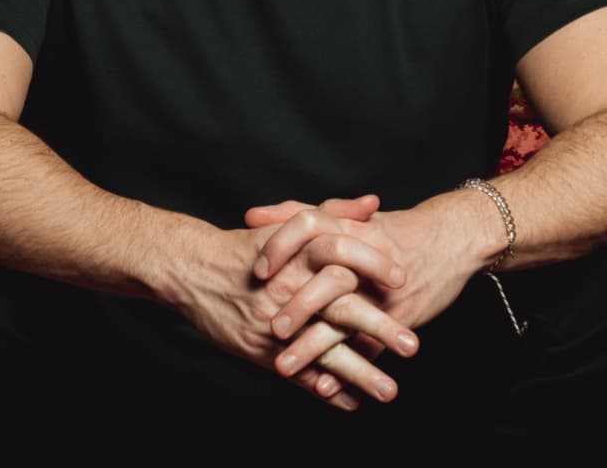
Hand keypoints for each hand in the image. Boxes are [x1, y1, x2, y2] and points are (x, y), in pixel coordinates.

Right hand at [163, 206, 409, 410]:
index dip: (373, 266)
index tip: (403, 280)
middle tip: (412, 345)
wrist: (194, 271)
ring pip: (324, 350)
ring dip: (360, 372)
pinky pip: (300, 373)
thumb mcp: (291, 225)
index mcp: (298, 254)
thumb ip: (335, 213)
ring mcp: (277, 323)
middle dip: (379, 329)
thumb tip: (373, 203)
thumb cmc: (247, 246)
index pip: (342, 254)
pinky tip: (351, 403)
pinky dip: (326, 390)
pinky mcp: (264, 350)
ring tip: (390, 391)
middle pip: (341, 309)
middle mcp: (289, 289)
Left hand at [247, 191, 498, 379]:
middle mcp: (365, 260)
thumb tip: (252, 217)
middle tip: (272, 330)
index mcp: (349, 230)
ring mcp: (384, 292)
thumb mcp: (349, 217)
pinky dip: (347, 370)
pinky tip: (324, 387)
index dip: (280, 246)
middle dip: (298, 308)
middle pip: (327, 282)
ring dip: (314, 348)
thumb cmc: (395, 230)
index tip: (258, 271)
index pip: (308, 227)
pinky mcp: (402, 316)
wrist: (453, 239)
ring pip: (346, 322)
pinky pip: (370, 346)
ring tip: (285, 367)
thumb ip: (299, 214)